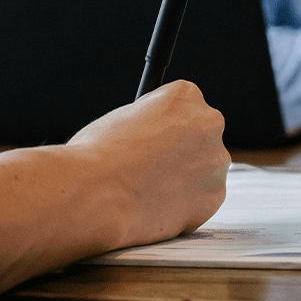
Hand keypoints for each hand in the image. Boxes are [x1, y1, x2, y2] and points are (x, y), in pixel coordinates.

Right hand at [0, 79, 229, 294]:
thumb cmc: (85, 158)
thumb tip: (137, 130)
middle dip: (178, 151)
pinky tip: (151, 206)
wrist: (87, 197)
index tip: (142, 145)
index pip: (184, 106)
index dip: (159, 129)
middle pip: (200, 135)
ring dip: (181, 179)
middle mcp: (211, 123)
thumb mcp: (112, 122)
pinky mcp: (211, 198)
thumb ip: (140, 124)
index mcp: (185, 94)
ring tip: (141, 189)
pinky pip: (201, 199)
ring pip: (203, 168)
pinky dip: (181, 205)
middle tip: (141, 169)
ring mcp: (215, 162)